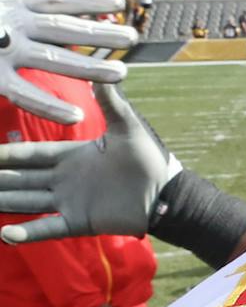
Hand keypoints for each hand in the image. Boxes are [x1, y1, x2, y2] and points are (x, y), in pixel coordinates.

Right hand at [0, 0, 137, 123]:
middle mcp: (9, 23)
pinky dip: (48, 105)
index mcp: (10, 2)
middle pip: (64, 27)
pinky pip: (23, 94)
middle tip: (132, 38)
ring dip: (88, 67)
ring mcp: (1, 50)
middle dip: (100, 33)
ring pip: (52, 58)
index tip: (120, 0)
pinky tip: (77, 115)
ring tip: (122, 75)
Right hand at [0, 81, 180, 243]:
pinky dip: (27, 232)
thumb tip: (103, 72)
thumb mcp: (127, 128)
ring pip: (25, 201)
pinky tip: (4, 234)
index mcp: (71, 156)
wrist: (168, 194)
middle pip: (19, 178)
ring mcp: (69, 202)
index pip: (29, 155)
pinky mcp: (80, 222)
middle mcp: (64, 180)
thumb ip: (111, 102)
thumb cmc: (150, 160)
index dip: (5, 154)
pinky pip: (48, 227)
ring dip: (2, 201)